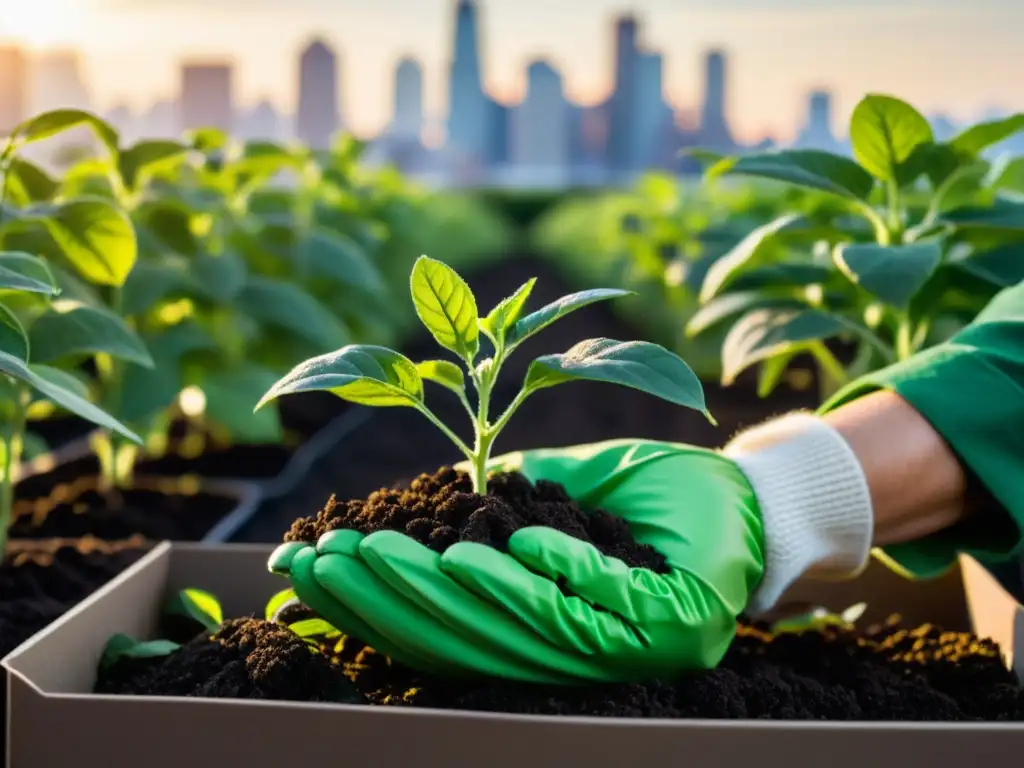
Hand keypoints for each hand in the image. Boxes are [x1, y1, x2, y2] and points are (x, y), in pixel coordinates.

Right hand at [268, 439, 765, 682]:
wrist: (749, 493)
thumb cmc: (650, 494)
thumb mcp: (557, 492)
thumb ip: (492, 508)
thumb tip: (406, 508)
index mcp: (545, 633)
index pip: (447, 630)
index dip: (376, 605)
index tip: (310, 563)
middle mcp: (582, 659)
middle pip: (472, 642)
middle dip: (392, 601)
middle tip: (328, 560)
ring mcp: (632, 651)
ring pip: (525, 634)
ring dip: (459, 592)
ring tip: (396, 552)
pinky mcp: (680, 629)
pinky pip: (607, 612)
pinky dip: (561, 574)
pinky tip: (519, 539)